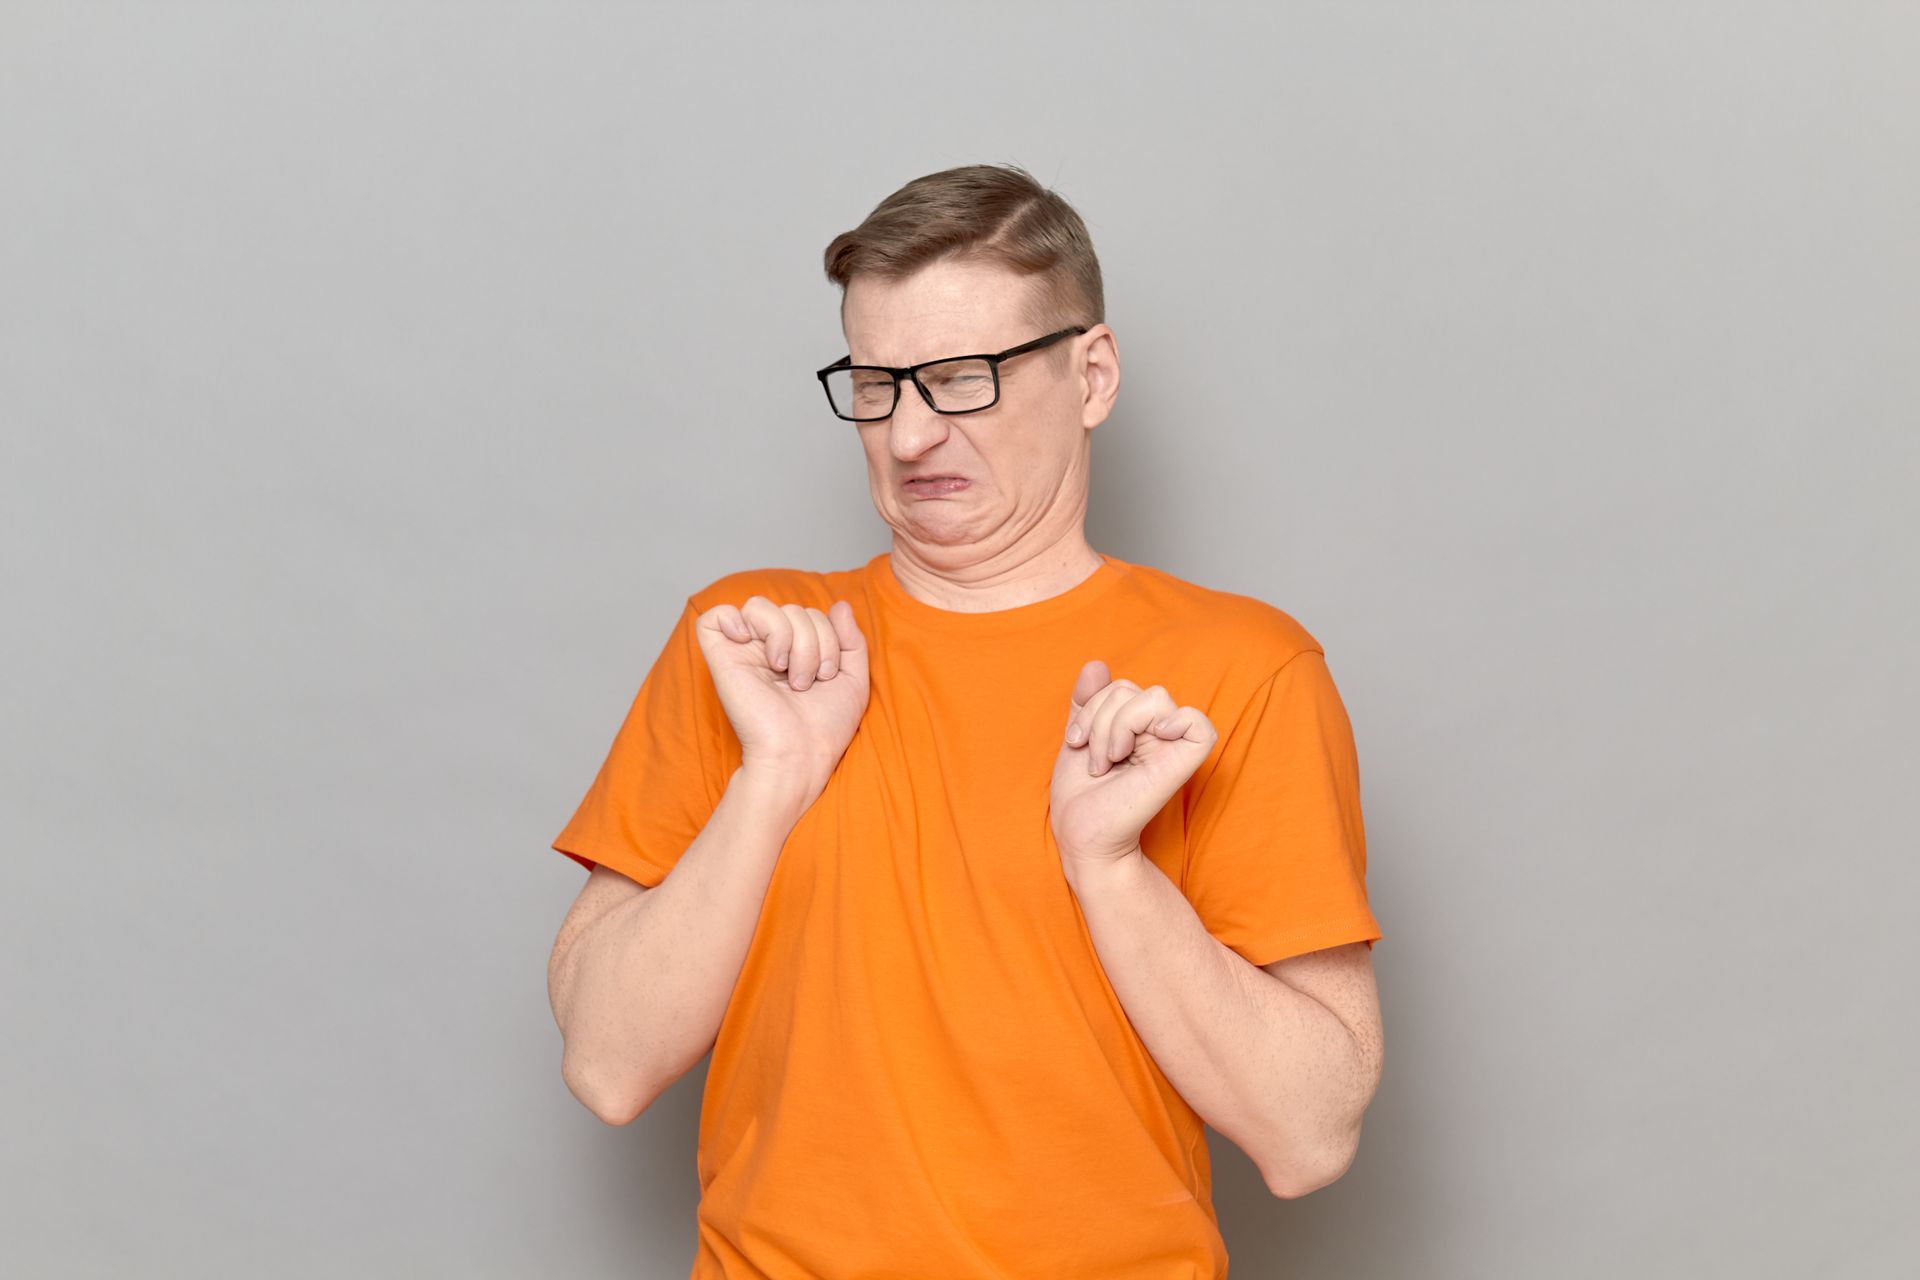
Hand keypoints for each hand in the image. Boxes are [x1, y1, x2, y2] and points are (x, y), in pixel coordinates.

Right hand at [694, 597, 869, 804]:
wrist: (801, 755)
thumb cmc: (825, 727)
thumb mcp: (853, 680)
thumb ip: (852, 639)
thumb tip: (839, 605)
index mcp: (794, 651)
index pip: (810, 613)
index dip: (829, 635)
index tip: (828, 675)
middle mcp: (768, 648)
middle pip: (791, 608)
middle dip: (813, 641)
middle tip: (809, 681)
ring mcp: (743, 652)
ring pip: (761, 607)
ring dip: (788, 639)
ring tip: (789, 676)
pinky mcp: (720, 659)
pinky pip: (714, 616)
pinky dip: (732, 619)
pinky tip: (749, 643)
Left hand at [1049, 659, 1217, 871]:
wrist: (1082, 836)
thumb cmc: (1082, 796)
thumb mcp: (1079, 737)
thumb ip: (1087, 701)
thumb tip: (1097, 665)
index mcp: (1135, 727)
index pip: (1120, 686)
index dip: (1092, 706)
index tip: (1076, 742)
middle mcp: (1156, 733)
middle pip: (1131, 688)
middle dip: (1099, 719)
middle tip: (1095, 760)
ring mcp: (1171, 746)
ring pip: (1154, 697)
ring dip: (1115, 729)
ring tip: (1108, 764)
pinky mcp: (1184, 763)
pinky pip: (1197, 723)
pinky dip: (1173, 722)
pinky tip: (1154, 739)